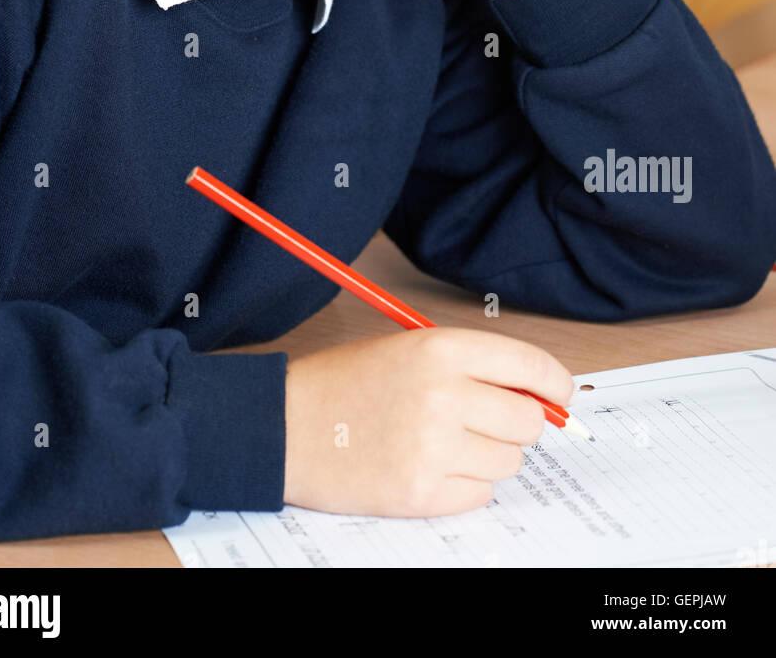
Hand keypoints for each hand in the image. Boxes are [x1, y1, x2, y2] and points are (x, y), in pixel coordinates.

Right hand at [282, 327, 573, 516]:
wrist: (284, 426)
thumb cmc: (345, 384)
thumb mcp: (408, 350)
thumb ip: (472, 366)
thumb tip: (537, 394)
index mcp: (440, 349)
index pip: (529, 365)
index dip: (554, 383)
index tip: (559, 395)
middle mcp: (443, 395)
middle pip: (527, 421)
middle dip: (517, 424)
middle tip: (485, 422)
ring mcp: (433, 447)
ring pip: (508, 462)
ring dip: (487, 456)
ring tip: (442, 443)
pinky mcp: (421, 493)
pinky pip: (479, 495)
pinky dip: (463, 486)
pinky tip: (428, 467)